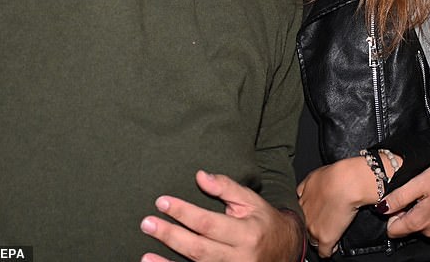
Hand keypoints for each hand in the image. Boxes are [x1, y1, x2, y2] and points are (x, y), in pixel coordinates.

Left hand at [140, 170, 303, 261]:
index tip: (162, 202)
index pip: (208, 222)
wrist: (285, 251)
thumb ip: (226, 187)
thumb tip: (200, 176)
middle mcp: (239, 258)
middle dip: (170, 236)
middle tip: (147, 223)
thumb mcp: (250, 200)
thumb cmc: (263, 221)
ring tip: (144, 255)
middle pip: (198, 248)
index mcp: (246, 233)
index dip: (183, 212)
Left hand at [297, 157, 376, 257]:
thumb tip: (301, 192)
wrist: (345, 183)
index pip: (299, 215)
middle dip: (312, 227)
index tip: (314, 217)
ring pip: (313, 241)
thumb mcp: (313, 177)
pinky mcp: (325, 238)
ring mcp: (314, 228)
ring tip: (329, 235)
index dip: (308, 216)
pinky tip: (333, 246)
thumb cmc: (334, 176)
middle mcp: (304, 216)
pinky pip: (324, 252)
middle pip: (305, 228)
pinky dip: (329, 251)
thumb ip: (305, 187)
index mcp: (301, 202)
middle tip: (322, 225)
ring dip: (320, 239)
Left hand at [381, 159, 429, 238]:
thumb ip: (399, 197)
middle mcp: (429, 231)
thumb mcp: (419, 183)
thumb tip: (382, 207)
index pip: (393, 231)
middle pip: (406, 227)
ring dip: (419, 208)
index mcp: (419, 222)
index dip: (390, 214)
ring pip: (420, 223)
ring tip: (426, 190)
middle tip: (413, 190)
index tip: (397, 198)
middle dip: (404, 210)